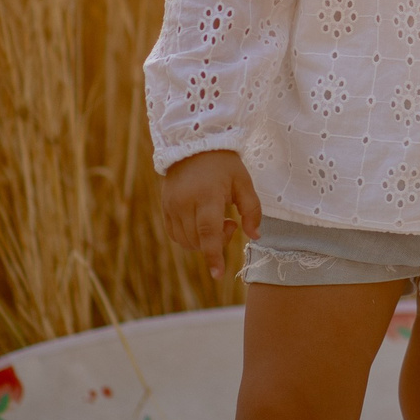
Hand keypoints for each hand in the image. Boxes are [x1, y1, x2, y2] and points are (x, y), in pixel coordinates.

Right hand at [161, 149, 261, 277]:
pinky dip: (189, 237)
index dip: (213, 255)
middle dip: (216, 243)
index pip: (208, 232)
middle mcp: (185, 203)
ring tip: (216, 220)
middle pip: (198, 240)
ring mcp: (172, 206)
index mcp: (206, 196)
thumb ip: (252, 210)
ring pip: (185, 241)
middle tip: (231, 223)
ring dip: (203, 242)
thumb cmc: (223, 163)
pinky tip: (201, 223)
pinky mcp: (165, 207)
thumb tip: (254, 236)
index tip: (219, 274)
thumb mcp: (243, 181)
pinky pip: (175, 234)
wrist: (193, 144)